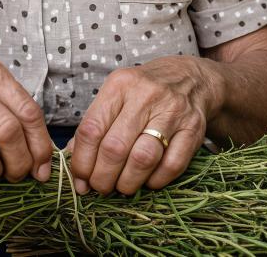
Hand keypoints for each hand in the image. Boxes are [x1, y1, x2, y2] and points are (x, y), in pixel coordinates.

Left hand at [65, 56, 221, 195]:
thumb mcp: (115, 95)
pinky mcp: (193, 129)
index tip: (81, 178)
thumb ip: (95, 124)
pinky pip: (171, 165)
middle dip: (102, 177)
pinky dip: (156, 181)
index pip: (92, 130)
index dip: (82, 161)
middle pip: (115, 148)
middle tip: (100, 187)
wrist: (189, 79)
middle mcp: (145, 96)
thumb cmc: (143, 91)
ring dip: (127, 182)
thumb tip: (73, 158)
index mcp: (119, 85)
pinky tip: (148, 181)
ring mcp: (172, 112)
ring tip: (122, 187)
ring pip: (142, 159)